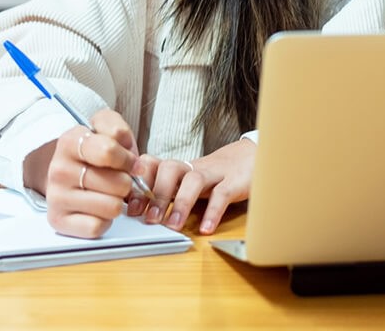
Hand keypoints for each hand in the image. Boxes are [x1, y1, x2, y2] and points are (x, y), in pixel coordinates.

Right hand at [43, 108, 141, 238]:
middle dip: (125, 183)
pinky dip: (104, 221)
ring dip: (116, 202)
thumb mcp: (104, 129)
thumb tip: (132, 159)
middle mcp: (58, 169)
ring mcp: (56, 196)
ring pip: (111, 207)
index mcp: (69, 142)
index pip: (108, 151)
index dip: (128, 159)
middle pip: (118, 184)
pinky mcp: (58, 220)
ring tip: (108, 194)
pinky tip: (97, 209)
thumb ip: (118, 130)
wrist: (65, 172)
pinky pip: (97, 226)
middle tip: (117, 180)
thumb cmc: (92, 153)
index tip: (131, 163)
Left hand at [135, 138, 254, 234]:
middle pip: (171, 169)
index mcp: (181, 168)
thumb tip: (140, 211)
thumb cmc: (217, 174)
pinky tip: (206, 229)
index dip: (140, 184)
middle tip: (150, 219)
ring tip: (173, 226)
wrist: (253, 156)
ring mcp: (215, 173)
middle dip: (157, 194)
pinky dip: (213, 212)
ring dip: (181, 203)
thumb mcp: (190, 181)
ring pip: (194, 179)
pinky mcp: (235, 181)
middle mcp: (194, 168)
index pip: (153, 164)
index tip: (131, 207)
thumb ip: (169, 192)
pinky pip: (222, 194)